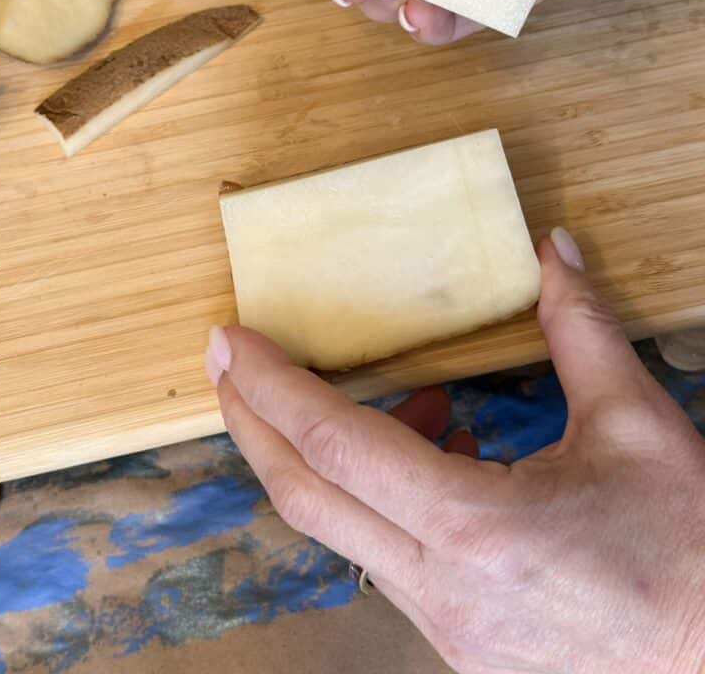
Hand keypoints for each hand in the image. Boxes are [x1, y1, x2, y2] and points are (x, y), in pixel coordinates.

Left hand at [208, 229, 704, 673]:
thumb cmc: (690, 555)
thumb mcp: (637, 426)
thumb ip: (581, 330)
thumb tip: (552, 254)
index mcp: (476, 527)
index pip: (335, 445)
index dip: (273, 387)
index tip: (232, 341)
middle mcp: (441, 587)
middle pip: (304, 497)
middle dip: (252, 422)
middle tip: (230, 363)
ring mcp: (443, 627)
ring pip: (339, 532)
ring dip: (326, 457)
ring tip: (382, 399)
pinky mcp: (457, 642)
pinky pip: (384, 560)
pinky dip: (380, 498)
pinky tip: (435, 455)